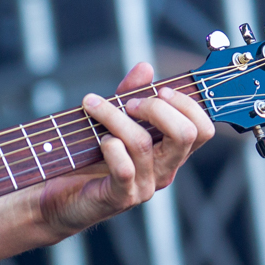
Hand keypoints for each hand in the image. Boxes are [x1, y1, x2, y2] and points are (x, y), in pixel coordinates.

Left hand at [37, 61, 216, 239]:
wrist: (61, 195)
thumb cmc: (90, 156)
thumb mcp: (112, 119)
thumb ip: (130, 93)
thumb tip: (145, 67)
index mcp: (170, 152)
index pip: (203, 129)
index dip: (187, 104)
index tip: (159, 90)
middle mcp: (165, 170)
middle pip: (186, 135)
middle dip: (156, 108)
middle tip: (128, 103)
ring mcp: (145, 186)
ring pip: (143, 143)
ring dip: (115, 117)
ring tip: (93, 107)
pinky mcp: (122, 197)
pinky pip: (124, 168)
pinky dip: (110, 147)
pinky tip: (98, 140)